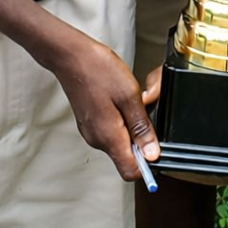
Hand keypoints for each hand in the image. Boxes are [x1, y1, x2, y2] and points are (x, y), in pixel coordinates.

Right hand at [54, 35, 158, 181]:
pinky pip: (109, 131)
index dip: (148, 164)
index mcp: (108, 137)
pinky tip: (118, 99)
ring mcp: (90, 132)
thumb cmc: (98, 70)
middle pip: (125, 156)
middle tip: (142, 110)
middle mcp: (97, 140)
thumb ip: (141, 127)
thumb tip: (152, 153)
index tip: (157, 147)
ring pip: (118, 142)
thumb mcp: (129, 95)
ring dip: (129, 127)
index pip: (130, 172)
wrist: (70, 55)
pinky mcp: (88, 123)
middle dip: (140, 139)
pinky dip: (119, 120)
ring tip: (129, 100)